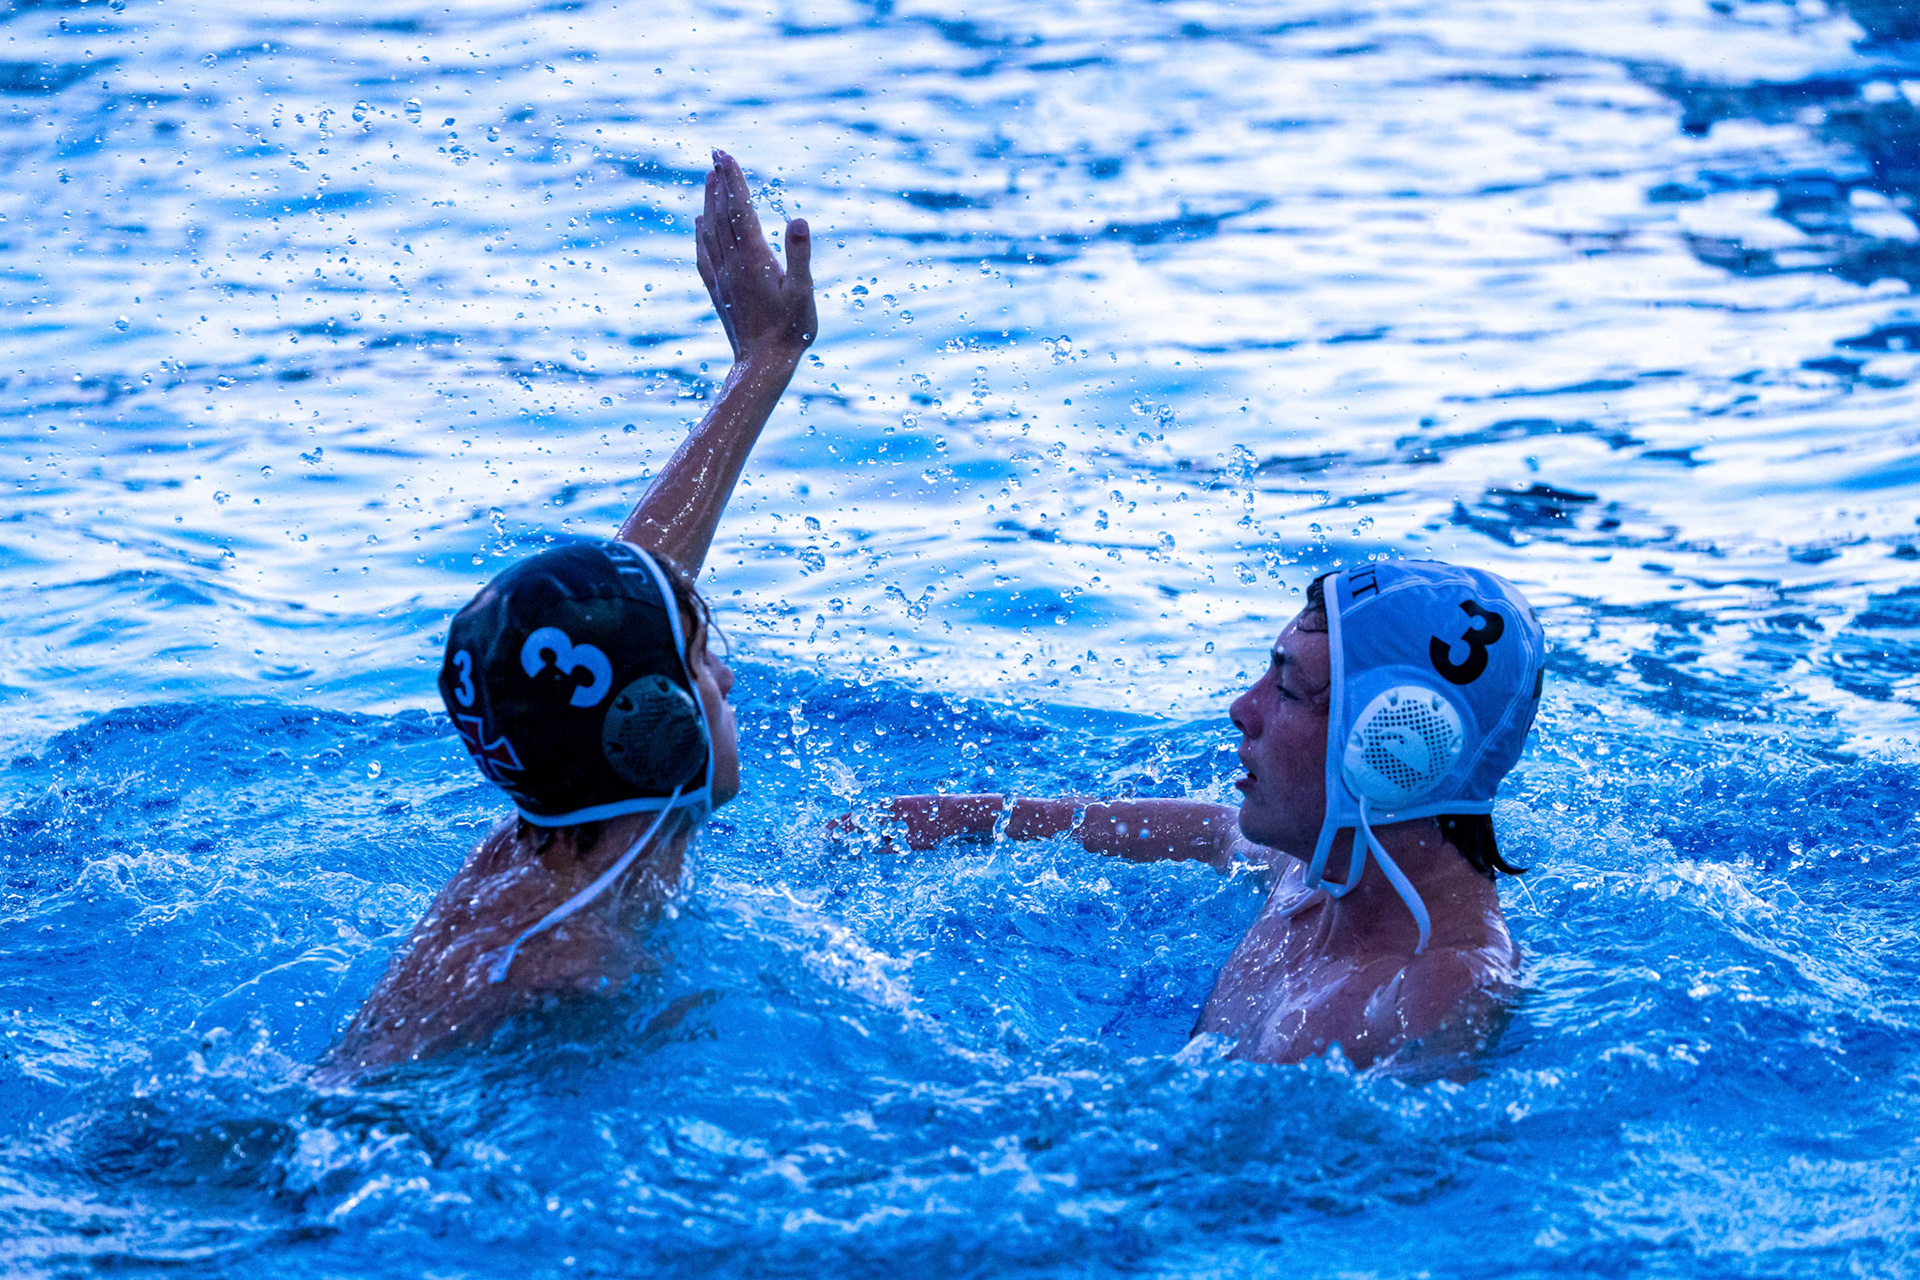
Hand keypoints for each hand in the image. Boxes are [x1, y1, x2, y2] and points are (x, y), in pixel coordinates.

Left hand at [695, 150, 815, 361]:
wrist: (762, 366)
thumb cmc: (789, 331)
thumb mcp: (804, 294)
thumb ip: (800, 256)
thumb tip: (799, 219)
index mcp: (753, 258)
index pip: (740, 209)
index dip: (733, 180)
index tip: (725, 154)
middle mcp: (732, 263)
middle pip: (721, 213)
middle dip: (719, 181)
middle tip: (716, 153)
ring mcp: (722, 277)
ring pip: (710, 230)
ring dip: (709, 201)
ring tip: (709, 177)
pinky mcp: (718, 291)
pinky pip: (703, 254)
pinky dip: (700, 232)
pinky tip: (699, 223)